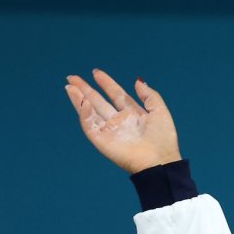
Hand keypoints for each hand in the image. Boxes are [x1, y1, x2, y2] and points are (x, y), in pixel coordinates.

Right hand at [65, 69, 181, 173]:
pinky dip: (84, 113)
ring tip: (70, 86)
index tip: (96, 72)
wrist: (159, 161)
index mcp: (133, 114)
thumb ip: (150, 96)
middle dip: (86, 90)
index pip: (117, 95)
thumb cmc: (163, 139)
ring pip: (90, 112)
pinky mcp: (102, 141)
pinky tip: (83, 102)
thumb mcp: (160, 112)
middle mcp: (120, 121)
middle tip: (72, 77)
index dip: (107, 84)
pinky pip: (90, 125)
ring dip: (79, 99)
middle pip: (99, 102)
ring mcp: (110, 131)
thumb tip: (137, 81)